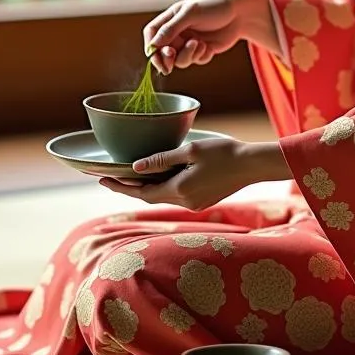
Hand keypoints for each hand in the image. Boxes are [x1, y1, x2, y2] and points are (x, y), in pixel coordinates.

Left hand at [98, 138, 289, 210]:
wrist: (252, 165)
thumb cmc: (224, 152)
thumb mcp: (190, 151)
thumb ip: (162, 160)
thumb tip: (135, 167)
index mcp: (180, 189)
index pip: (141, 192)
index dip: (120, 187)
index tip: (102, 179)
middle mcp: (185, 201)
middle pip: (149, 197)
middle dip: (128, 188)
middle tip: (108, 178)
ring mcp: (194, 203)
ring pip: (162, 196)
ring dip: (145, 188)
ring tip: (128, 177)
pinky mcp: (202, 200)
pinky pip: (175, 195)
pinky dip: (161, 187)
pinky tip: (157, 178)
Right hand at [143, 0, 276, 74]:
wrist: (239, 14)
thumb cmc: (214, 8)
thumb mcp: (190, 14)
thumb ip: (171, 29)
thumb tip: (153, 45)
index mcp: (171, 18)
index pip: (152, 34)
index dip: (151, 46)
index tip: (155, 56)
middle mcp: (178, 32)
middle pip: (163, 51)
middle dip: (167, 58)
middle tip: (172, 61)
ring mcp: (189, 42)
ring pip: (179, 60)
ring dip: (188, 55)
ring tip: (199, 45)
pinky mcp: (201, 51)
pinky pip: (195, 61)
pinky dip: (201, 56)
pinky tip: (210, 46)